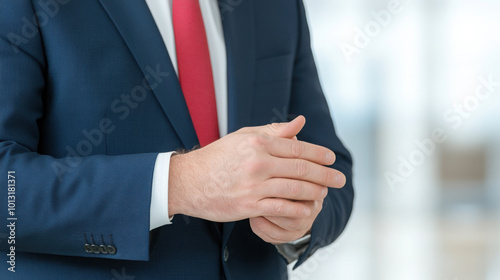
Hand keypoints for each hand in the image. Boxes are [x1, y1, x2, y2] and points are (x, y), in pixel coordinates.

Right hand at [168, 116, 344, 222]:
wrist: (188, 181)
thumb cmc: (218, 156)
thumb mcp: (244, 137)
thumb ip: (274, 131)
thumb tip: (300, 122)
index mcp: (258, 143)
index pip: (298, 148)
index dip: (319, 154)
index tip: (331, 159)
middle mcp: (258, 162)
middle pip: (301, 168)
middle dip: (325, 174)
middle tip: (340, 179)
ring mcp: (254, 185)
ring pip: (295, 188)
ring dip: (315, 192)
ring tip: (326, 193)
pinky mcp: (248, 205)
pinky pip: (281, 207)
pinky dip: (297, 209)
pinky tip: (308, 210)